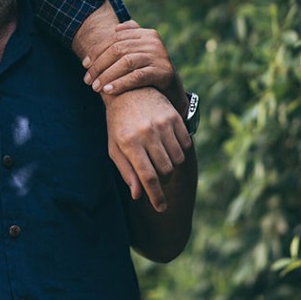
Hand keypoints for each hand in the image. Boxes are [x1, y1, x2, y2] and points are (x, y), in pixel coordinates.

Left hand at [83, 21, 186, 114]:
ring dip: (107, 75)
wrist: (172, 90)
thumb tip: (115, 28)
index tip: (85, 64)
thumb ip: (129, 39)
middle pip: (118, 49)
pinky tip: (108, 91)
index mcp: (145, 33)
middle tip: (88, 80)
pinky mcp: (164, 72)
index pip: (115, 39)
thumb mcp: (139, 52)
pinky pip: (137, 77)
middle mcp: (153, 42)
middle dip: (99, 65)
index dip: (97, 51)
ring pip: (126, 62)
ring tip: (96, 87)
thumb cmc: (149, 70)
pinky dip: (121, 83)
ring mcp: (159, 56)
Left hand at [104, 88, 190, 211]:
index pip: (147, 177)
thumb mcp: (115, 148)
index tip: (161, 208)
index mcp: (129, 142)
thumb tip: (138, 195)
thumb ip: (126, 171)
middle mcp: (147, 133)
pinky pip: (185, 145)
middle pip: (165, 170)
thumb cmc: (118, 124)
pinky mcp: (174, 117)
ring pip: (177, 159)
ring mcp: (162, 124)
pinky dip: (180, 151)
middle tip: (155, 174)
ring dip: (171, 165)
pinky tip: (168, 146)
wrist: (128, 92)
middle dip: (162, 178)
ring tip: (160, 158)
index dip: (156, 196)